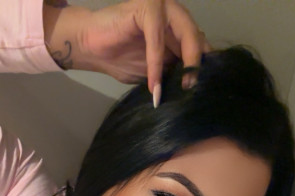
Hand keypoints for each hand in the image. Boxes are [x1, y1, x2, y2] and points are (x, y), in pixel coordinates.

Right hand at [79, 0, 209, 96]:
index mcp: (178, 26)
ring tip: (182, 87)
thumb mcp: (154, 69)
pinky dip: (156, 65)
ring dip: (185, 63)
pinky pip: (158, 40)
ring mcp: (162, 6)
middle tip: (192, 88)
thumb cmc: (119, 58)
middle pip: (197, 38)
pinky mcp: (148, 7)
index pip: (200, 44)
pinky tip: (154, 85)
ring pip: (186, 34)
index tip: (203, 89)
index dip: (203, 66)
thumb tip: (194, 83)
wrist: (90, 47)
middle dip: (198, 64)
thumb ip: (173, 69)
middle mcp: (174, 13)